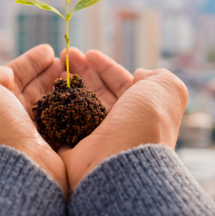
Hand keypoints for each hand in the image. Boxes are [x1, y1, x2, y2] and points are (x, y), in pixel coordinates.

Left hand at [0, 44, 67, 192]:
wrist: (17, 168)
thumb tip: (8, 75)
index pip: (12, 77)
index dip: (30, 62)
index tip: (48, 50)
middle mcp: (9, 120)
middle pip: (33, 87)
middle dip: (49, 71)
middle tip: (66, 59)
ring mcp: (31, 134)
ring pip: (50, 101)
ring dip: (62, 84)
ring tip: (75, 72)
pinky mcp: (53, 145)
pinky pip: (64, 118)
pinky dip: (73, 103)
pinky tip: (82, 92)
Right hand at [58, 48, 187, 188]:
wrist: (122, 162)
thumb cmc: (145, 123)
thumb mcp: (166, 89)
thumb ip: (161, 77)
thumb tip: (142, 75)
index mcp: (140, 111)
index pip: (121, 83)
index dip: (106, 67)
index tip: (90, 53)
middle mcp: (119, 125)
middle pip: (97, 91)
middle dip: (82, 70)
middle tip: (66, 55)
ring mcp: (96, 138)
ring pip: (78, 105)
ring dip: (66, 85)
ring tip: (55, 68)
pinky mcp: (74, 150)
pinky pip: (62, 124)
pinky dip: (54, 107)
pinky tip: (48, 92)